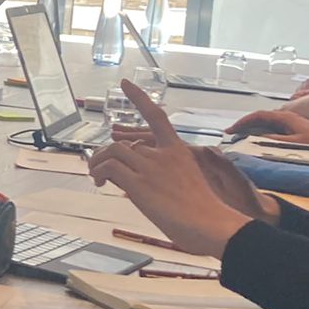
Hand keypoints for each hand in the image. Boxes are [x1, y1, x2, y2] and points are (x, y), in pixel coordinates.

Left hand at [86, 83, 264, 256]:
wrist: (213, 225)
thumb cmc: (206, 214)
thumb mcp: (190, 186)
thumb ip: (169, 177)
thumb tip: (150, 182)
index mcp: (179, 151)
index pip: (157, 117)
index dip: (139, 98)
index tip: (125, 83)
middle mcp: (164, 154)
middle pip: (125, 144)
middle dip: (108, 153)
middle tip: (99, 166)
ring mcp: (151, 167)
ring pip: (112, 152)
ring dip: (98, 162)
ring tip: (96, 176)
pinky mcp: (139, 183)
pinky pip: (109, 168)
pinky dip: (98, 172)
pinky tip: (99, 182)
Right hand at [226, 108, 308, 147]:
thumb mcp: (294, 143)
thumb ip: (274, 140)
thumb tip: (255, 138)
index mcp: (285, 117)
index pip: (258, 115)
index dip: (242, 122)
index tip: (230, 130)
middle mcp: (286, 117)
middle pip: (259, 118)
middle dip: (243, 125)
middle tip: (230, 134)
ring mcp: (290, 122)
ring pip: (265, 123)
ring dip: (251, 129)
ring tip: (240, 138)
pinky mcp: (293, 129)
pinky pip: (272, 128)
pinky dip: (261, 133)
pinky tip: (257, 142)